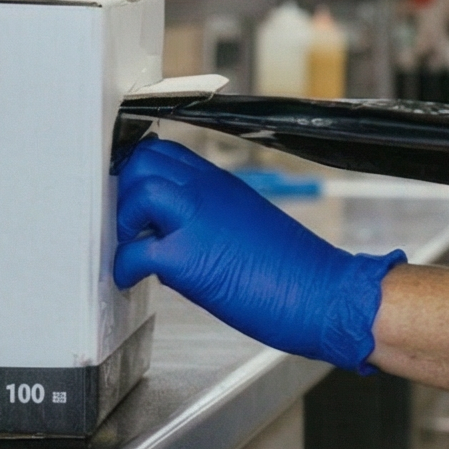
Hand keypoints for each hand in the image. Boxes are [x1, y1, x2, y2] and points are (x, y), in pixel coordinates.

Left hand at [114, 137, 403, 371]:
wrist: (324, 294)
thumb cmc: (297, 270)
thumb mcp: (251, 223)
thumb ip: (213, 217)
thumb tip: (179, 235)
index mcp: (223, 184)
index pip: (169, 154)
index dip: (142, 171)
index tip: (135, 193)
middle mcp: (207, 193)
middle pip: (145, 163)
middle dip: (127, 189)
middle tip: (131, 222)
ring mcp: (197, 221)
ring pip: (138, 191)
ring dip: (124, 221)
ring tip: (133, 246)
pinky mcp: (187, 258)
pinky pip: (133, 252)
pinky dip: (124, 266)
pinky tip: (131, 278)